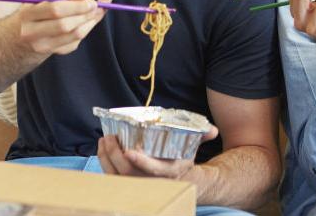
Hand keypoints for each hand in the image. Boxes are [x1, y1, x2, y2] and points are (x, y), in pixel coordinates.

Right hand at [16, 0, 111, 55]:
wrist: (18, 37)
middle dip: (85, 14)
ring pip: (73, 34)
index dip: (76, 5)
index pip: (55, 9)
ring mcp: (41, 45)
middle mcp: (31, 32)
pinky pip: (74, 42)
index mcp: (28, 13)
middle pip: (64, 25)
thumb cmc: (37, 9)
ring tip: (94, 13)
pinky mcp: (50, 52)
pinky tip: (84, 24)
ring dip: (89, 22)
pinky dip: (84, 30)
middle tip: (95, 5)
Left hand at [97, 125, 218, 178]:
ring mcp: (138, 185)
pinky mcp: (127, 184)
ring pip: (117, 176)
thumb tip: (212, 130)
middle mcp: (151, 183)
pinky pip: (111, 176)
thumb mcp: (193, 147)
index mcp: (169, 174)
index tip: (129, 150)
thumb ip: (201, 136)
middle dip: (116, 155)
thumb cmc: (183, 159)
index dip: (141, 162)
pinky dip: (104, 162)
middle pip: (129, 172)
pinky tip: (102, 147)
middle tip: (111, 136)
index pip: (153, 171)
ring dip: (107, 158)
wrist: (180, 181)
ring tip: (104, 139)